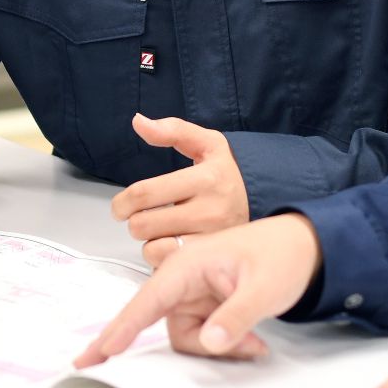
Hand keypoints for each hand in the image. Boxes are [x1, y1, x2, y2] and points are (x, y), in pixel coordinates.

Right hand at [74, 214, 322, 367]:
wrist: (304, 248)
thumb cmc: (282, 255)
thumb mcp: (264, 287)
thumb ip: (236, 316)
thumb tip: (209, 342)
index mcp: (187, 264)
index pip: (147, 300)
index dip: (121, 329)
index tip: (98, 354)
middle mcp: (182, 280)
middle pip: (166, 327)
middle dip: (196, 347)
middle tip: (210, 353)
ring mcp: (192, 295)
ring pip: (186, 337)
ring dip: (217, 348)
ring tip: (255, 343)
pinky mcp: (204, 307)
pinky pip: (201, 337)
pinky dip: (223, 345)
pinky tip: (251, 341)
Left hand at [111, 114, 250, 264]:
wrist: (267, 206)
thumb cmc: (229, 175)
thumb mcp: (208, 144)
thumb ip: (173, 130)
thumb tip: (138, 121)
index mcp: (206, 179)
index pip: (144, 193)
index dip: (122, 202)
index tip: (121, 206)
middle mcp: (211, 211)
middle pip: (142, 225)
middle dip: (135, 221)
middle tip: (143, 217)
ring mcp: (212, 241)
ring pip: (153, 249)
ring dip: (149, 241)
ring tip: (161, 231)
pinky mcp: (212, 263)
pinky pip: (168, 266)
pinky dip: (163, 258)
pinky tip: (173, 244)